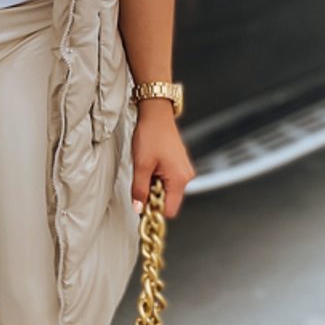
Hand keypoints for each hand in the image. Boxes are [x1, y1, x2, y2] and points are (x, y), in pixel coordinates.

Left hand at [130, 100, 195, 219]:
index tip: (142, 206)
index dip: (155, 211)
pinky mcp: (179, 164)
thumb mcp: (141, 165)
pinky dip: (158, 177)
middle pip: (169, 200)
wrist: (156, 114)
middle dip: (153, 196)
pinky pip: (169, 179)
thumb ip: (139, 189)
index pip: (170, 210)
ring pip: (167, 190)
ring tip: (145, 169)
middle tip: (140, 182)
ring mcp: (183, 169)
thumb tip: (138, 207)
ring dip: (154, 186)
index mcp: (179, 179)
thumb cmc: (151, 134)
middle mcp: (185, 176)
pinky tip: (150, 165)